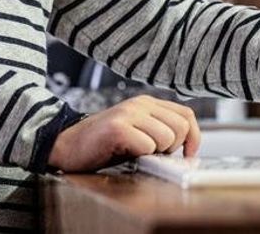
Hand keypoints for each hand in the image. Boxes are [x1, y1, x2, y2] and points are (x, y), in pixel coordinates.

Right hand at [48, 95, 200, 171]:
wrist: (66, 144)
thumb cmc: (103, 143)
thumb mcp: (137, 131)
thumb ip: (159, 131)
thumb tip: (187, 149)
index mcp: (147, 103)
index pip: (186, 115)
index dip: (194, 137)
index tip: (187, 154)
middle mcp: (140, 104)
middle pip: (181, 127)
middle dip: (172, 148)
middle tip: (152, 153)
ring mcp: (128, 114)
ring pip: (166, 137)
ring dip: (154, 152)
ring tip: (135, 152)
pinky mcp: (118, 128)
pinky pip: (147, 146)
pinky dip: (140, 156)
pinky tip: (124, 152)